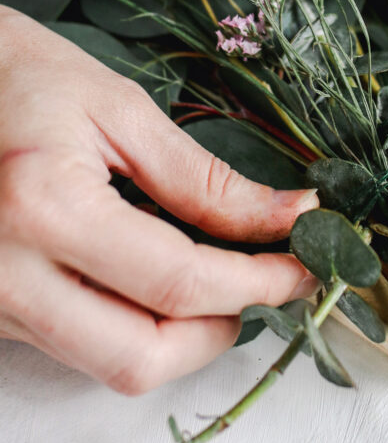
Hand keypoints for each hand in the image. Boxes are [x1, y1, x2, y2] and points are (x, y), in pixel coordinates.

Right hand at [0, 8, 318, 392]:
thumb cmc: (23, 77)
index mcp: (46, 208)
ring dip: (183, 337)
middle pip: (140, 357)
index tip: (303, 269)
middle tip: (266, 284)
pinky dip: (136, 325)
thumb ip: (204, 178)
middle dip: (221, 332)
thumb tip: (285, 217)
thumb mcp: (121, 109)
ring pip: (109, 365)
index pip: (177, 283)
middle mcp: (8, 274)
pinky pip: (79, 345)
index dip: (256, 284)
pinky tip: (161, 279)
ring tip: (223, 281)